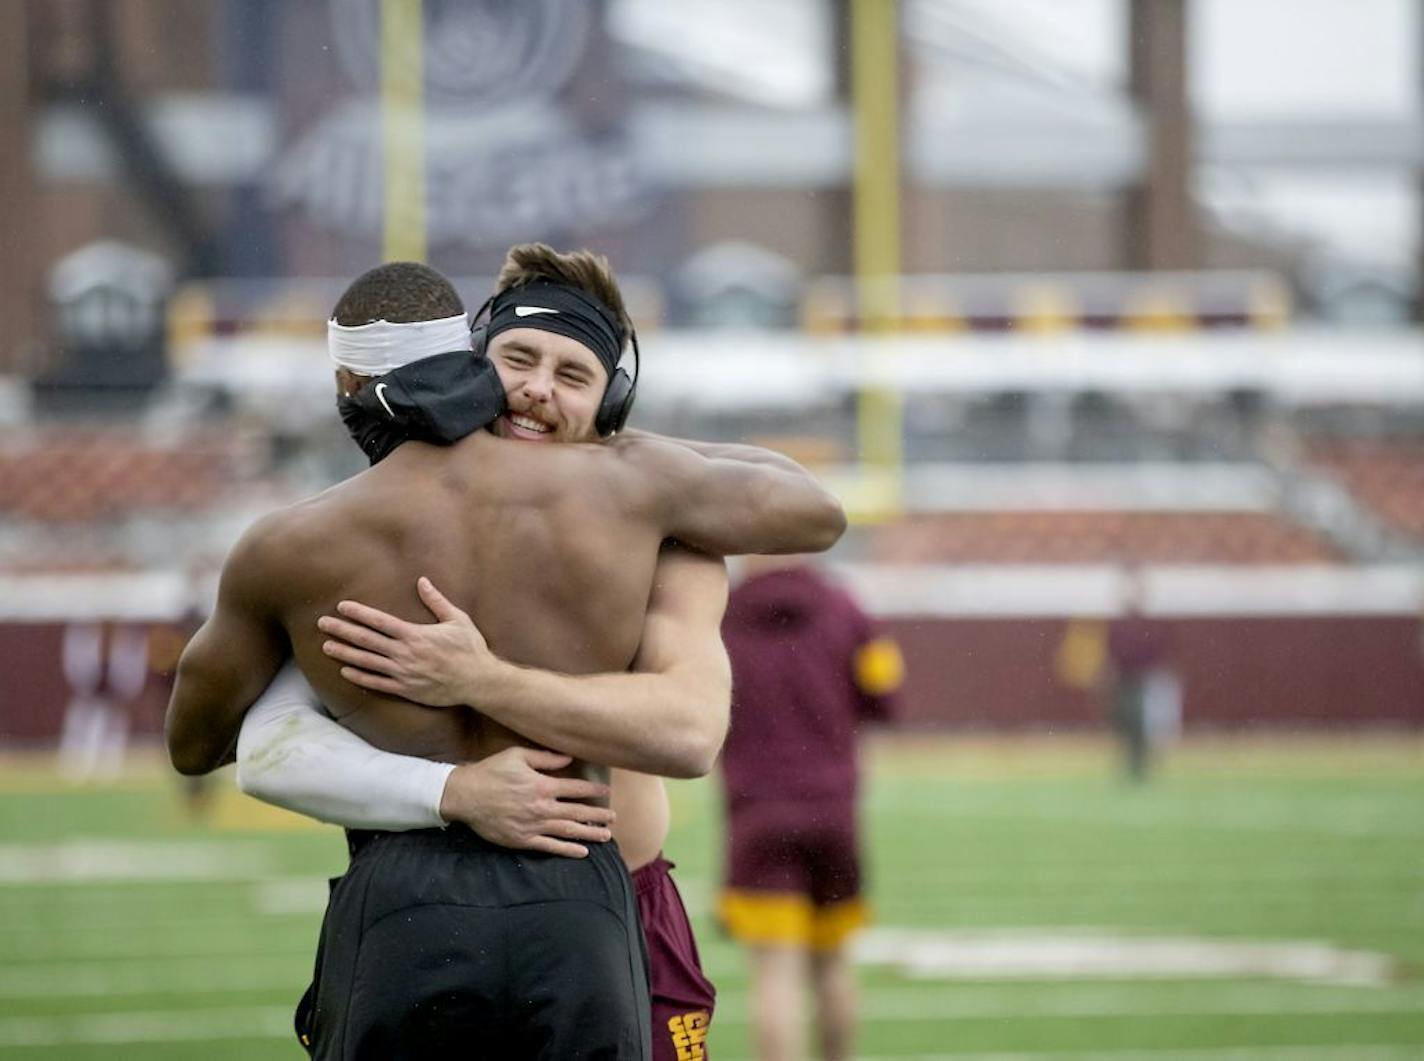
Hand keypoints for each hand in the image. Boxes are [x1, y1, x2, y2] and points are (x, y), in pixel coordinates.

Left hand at [318, 577, 495, 706]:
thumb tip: (422, 581)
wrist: (478, 681)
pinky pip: (377, 684)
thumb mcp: (457, 620)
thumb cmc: (470, 649)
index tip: (342, 607)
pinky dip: (360, 678)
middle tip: (322, 623)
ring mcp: (403, 673)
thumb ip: (437, 601)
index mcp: (415, 634)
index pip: (380, 621)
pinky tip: (345, 672)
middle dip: (342, 630)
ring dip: (345, 654)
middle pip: (366, 640)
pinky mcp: (406, 690)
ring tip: (326, 646)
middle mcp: (405, 653)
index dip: (359, 613)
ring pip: (367, 662)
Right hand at [438, 747, 614, 858]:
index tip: (607, 792)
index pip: (575, 788)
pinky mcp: (523, 840)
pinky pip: (549, 847)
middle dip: (597, 815)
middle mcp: (541, 807)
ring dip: (588, 834)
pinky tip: (582, 852)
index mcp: (542, 785)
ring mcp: (533, 825)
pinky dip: (567, 850)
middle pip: (577, 812)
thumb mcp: (517, 755)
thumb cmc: (491, 771)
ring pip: (567, 831)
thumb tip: (569, 758)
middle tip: (614, 818)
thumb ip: (545, 757)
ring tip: (605, 836)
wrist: (465, 795)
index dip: (593, 789)